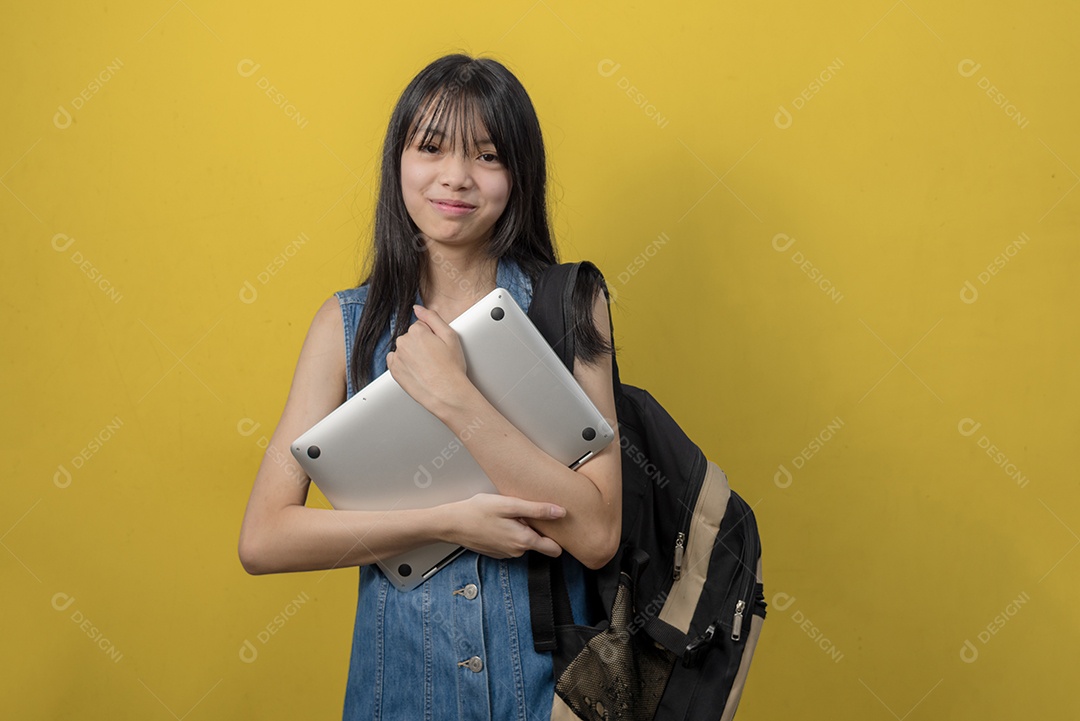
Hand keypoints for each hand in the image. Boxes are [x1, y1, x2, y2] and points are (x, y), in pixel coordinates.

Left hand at [386, 305, 469, 414]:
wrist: (447, 393)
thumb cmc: (452, 368)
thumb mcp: (450, 336)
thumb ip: (432, 317)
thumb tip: (417, 308)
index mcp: (417, 331)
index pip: (421, 326)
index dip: (432, 336)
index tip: (438, 347)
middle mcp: (403, 342)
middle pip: (411, 336)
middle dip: (421, 344)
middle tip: (435, 358)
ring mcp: (397, 357)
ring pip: (404, 349)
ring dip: (412, 354)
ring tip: (427, 367)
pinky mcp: (394, 371)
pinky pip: (396, 361)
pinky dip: (404, 364)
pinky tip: (417, 371)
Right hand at [442, 493, 564, 558]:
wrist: (451, 523)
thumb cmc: (477, 512)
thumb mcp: (509, 505)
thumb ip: (537, 510)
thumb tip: (560, 512)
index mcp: (523, 541)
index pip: (555, 549)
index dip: (558, 536)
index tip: (556, 523)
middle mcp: (517, 551)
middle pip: (539, 542)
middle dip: (536, 528)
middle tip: (524, 511)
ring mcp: (506, 553)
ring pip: (524, 541)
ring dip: (521, 528)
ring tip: (509, 513)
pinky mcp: (497, 551)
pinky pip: (512, 542)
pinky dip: (510, 532)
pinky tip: (500, 521)